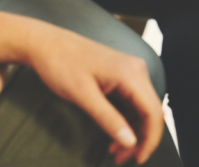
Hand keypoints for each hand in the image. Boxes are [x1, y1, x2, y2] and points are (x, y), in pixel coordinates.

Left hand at [29, 30, 164, 164]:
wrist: (44, 43)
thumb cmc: (60, 63)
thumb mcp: (82, 96)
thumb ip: (108, 119)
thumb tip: (131, 142)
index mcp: (131, 73)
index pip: (153, 112)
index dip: (150, 140)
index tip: (137, 159)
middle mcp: (136, 70)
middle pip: (151, 111)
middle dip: (140, 139)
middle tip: (121, 158)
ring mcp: (129, 71)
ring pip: (142, 108)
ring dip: (132, 131)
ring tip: (115, 151)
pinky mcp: (121, 74)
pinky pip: (131, 101)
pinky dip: (125, 120)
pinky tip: (114, 133)